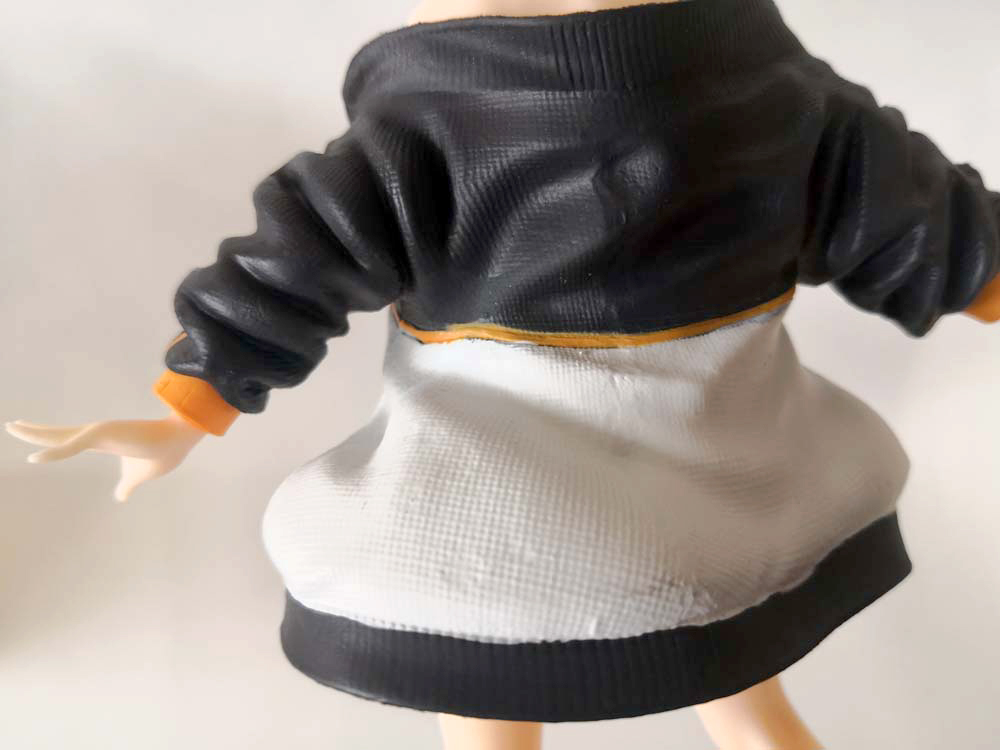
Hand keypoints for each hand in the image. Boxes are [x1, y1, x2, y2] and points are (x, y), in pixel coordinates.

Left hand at [5, 411, 207, 501]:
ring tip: (12, 427)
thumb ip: (125, 485)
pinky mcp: (103, 434)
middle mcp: (95, 434)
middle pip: (57, 434)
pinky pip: (72, 445)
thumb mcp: (138, 476)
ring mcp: (98, 433)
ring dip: (34, 433)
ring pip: (58, 435)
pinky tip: (33, 457)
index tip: (33, 437)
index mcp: (102, 442)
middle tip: (11, 426)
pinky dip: (53, 452)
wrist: (180, 439)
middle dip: (34, 431)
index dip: (51, 440)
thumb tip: (120, 497)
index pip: (69, 440)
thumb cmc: (161, 454)